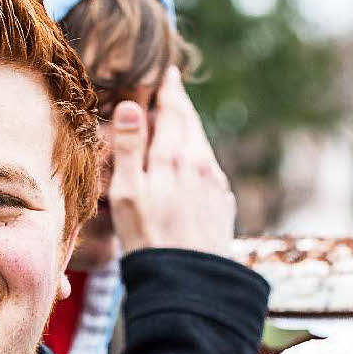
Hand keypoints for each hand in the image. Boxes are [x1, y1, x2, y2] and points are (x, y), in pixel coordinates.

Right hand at [107, 66, 235, 257]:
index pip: (173, 110)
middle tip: (174, 90)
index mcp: (174, 155)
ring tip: (180, 123)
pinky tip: (192, 166)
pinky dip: (199, 157)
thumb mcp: (128, 192)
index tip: (168, 73)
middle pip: (191, 124)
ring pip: (202, 145)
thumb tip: (131, 105)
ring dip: (191, 131)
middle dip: (182, 105)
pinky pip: (210, 169)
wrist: (188, 280)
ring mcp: (216, 183)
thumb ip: (129, 147)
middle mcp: (200, 163)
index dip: (170, 89)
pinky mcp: (223, 203)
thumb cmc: (149, 238)